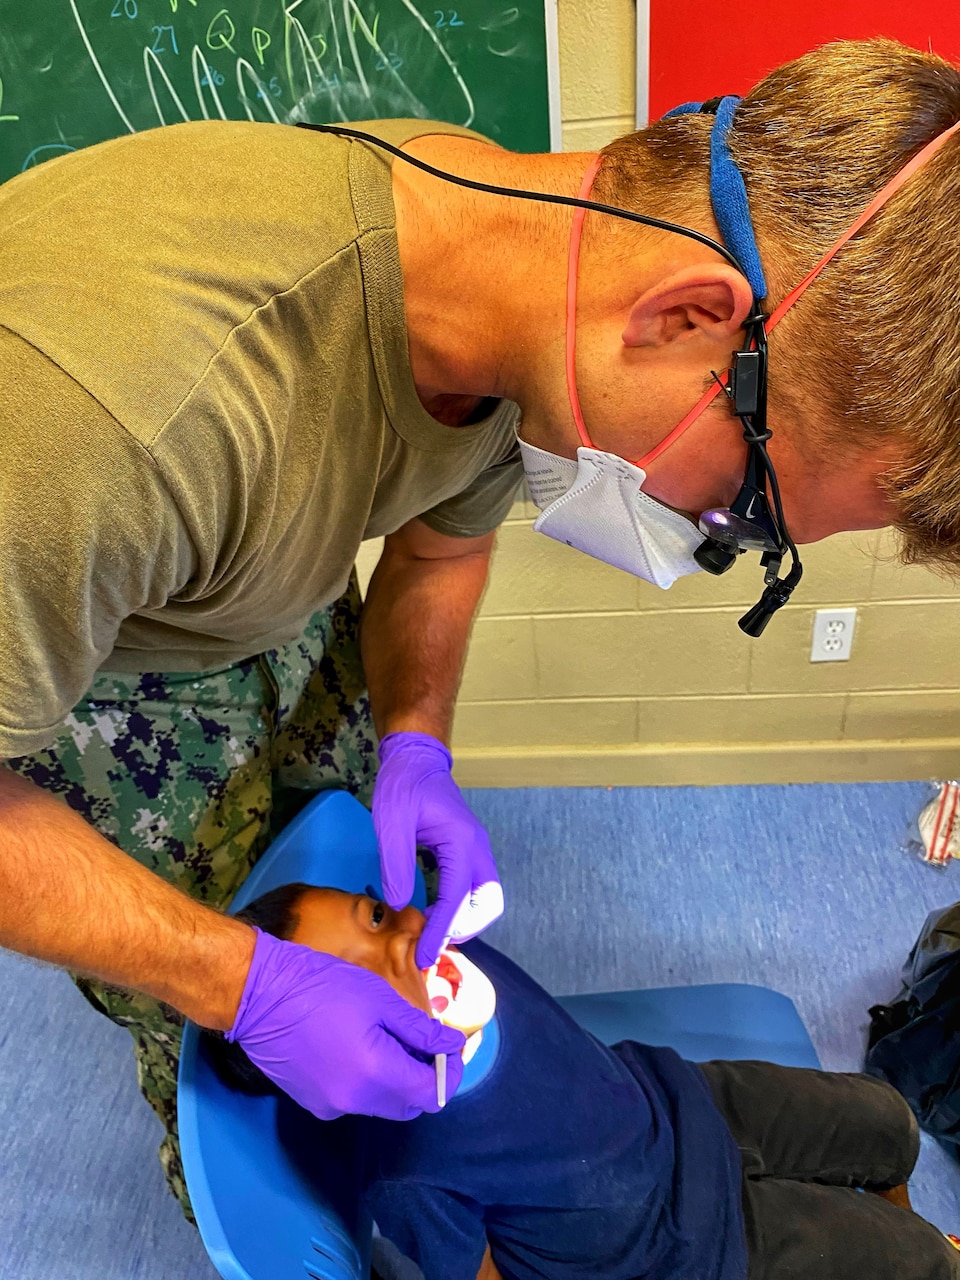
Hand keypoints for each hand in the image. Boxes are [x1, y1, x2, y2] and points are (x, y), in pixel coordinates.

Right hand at [227, 929, 464, 1119]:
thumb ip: (420, 1030)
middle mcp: (354, 1103)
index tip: (451, 1048)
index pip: (430, 1093)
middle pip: (408, 1105)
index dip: (449, 1072)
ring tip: (391, 1040)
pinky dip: (368, 1082)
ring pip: (381, 1104)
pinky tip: (358, 1047)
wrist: (259, 995)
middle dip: (424, 1079)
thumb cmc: (322, 986)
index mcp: (375, 1075)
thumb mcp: (380, 999)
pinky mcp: (312, 1103)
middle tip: (425, 1043)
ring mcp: (330, 1106)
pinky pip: (355, 1100)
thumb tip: (452, 1045)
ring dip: (396, 1080)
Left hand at [372, 731, 503, 967]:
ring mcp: (476, 849)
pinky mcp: (468, 850)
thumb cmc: (403, 785)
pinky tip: (436, 913)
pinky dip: (462, 907)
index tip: (423, 955)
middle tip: (431, 944)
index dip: (440, 931)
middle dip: (465, 929)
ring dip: (465, 920)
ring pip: (485, 897)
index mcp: (461, 842)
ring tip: (433, 933)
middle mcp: (477, 848)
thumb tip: (399, 905)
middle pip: (488, 903)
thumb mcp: (391, 822)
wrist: (416, 758)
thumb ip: (396, 863)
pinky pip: (474, 887)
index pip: (456, 899)